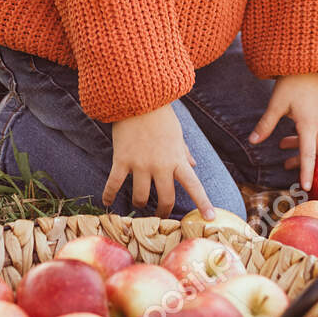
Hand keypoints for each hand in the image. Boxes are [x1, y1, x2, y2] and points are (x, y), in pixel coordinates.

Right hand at [104, 105, 215, 219]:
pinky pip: (114, 184)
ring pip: (140, 197)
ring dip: (139, 204)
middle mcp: (161, 165)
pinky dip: (109, 195)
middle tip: (160, 215)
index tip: (210, 218)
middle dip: (163, 211)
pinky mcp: (122, 160)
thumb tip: (194, 165)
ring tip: (138, 204)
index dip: (203, 203)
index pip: (194, 185)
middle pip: (166, 199)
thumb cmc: (160, 116)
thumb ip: (184, 152)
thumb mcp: (177, 134)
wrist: (138, 98)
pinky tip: (107, 202)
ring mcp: (140, 164)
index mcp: (177, 159)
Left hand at [248, 73, 317, 190]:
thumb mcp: (276, 102)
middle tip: (284, 164)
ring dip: (301, 142)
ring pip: (317, 136)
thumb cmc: (292, 78)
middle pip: (313, 148)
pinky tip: (296, 122)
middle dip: (299, 158)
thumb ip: (266, 124)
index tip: (306, 188)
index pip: (308, 155)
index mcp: (309, 124)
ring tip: (282, 143)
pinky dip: (308, 130)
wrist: (313, 56)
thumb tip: (252, 142)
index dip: (307, 172)